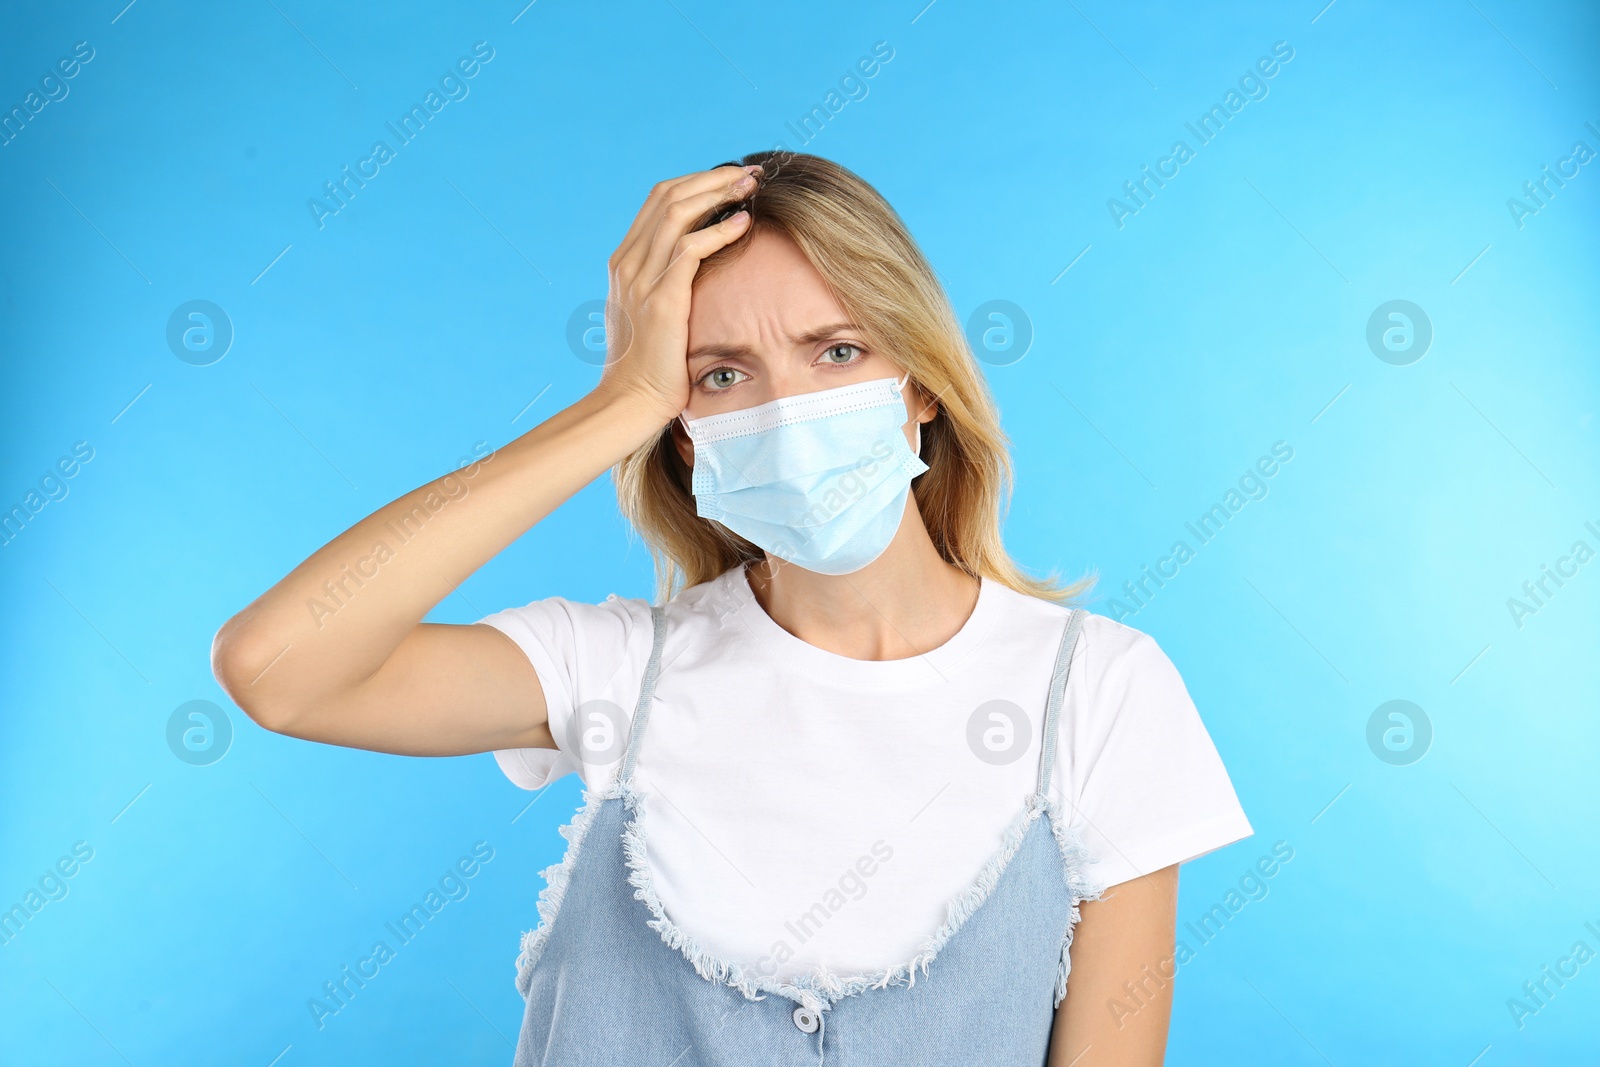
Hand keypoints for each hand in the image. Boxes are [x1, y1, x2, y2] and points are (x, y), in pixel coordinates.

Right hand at [593, 163, 761, 422]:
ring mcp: (640, 278)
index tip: (731, 180)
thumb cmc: (649, 366)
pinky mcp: (660, 298)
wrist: (630, 401)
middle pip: (668, 195)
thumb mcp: (651, 314)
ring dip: (719, 193)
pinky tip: (744, 223)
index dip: (697, 182)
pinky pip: (690, 249)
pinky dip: (719, 230)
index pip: (659, 200)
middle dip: (712, 178)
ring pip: (678, 212)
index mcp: (625, 262)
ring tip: (752, 187)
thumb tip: (696, 268)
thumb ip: (664, 284)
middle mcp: (628, 262)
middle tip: (750, 174)